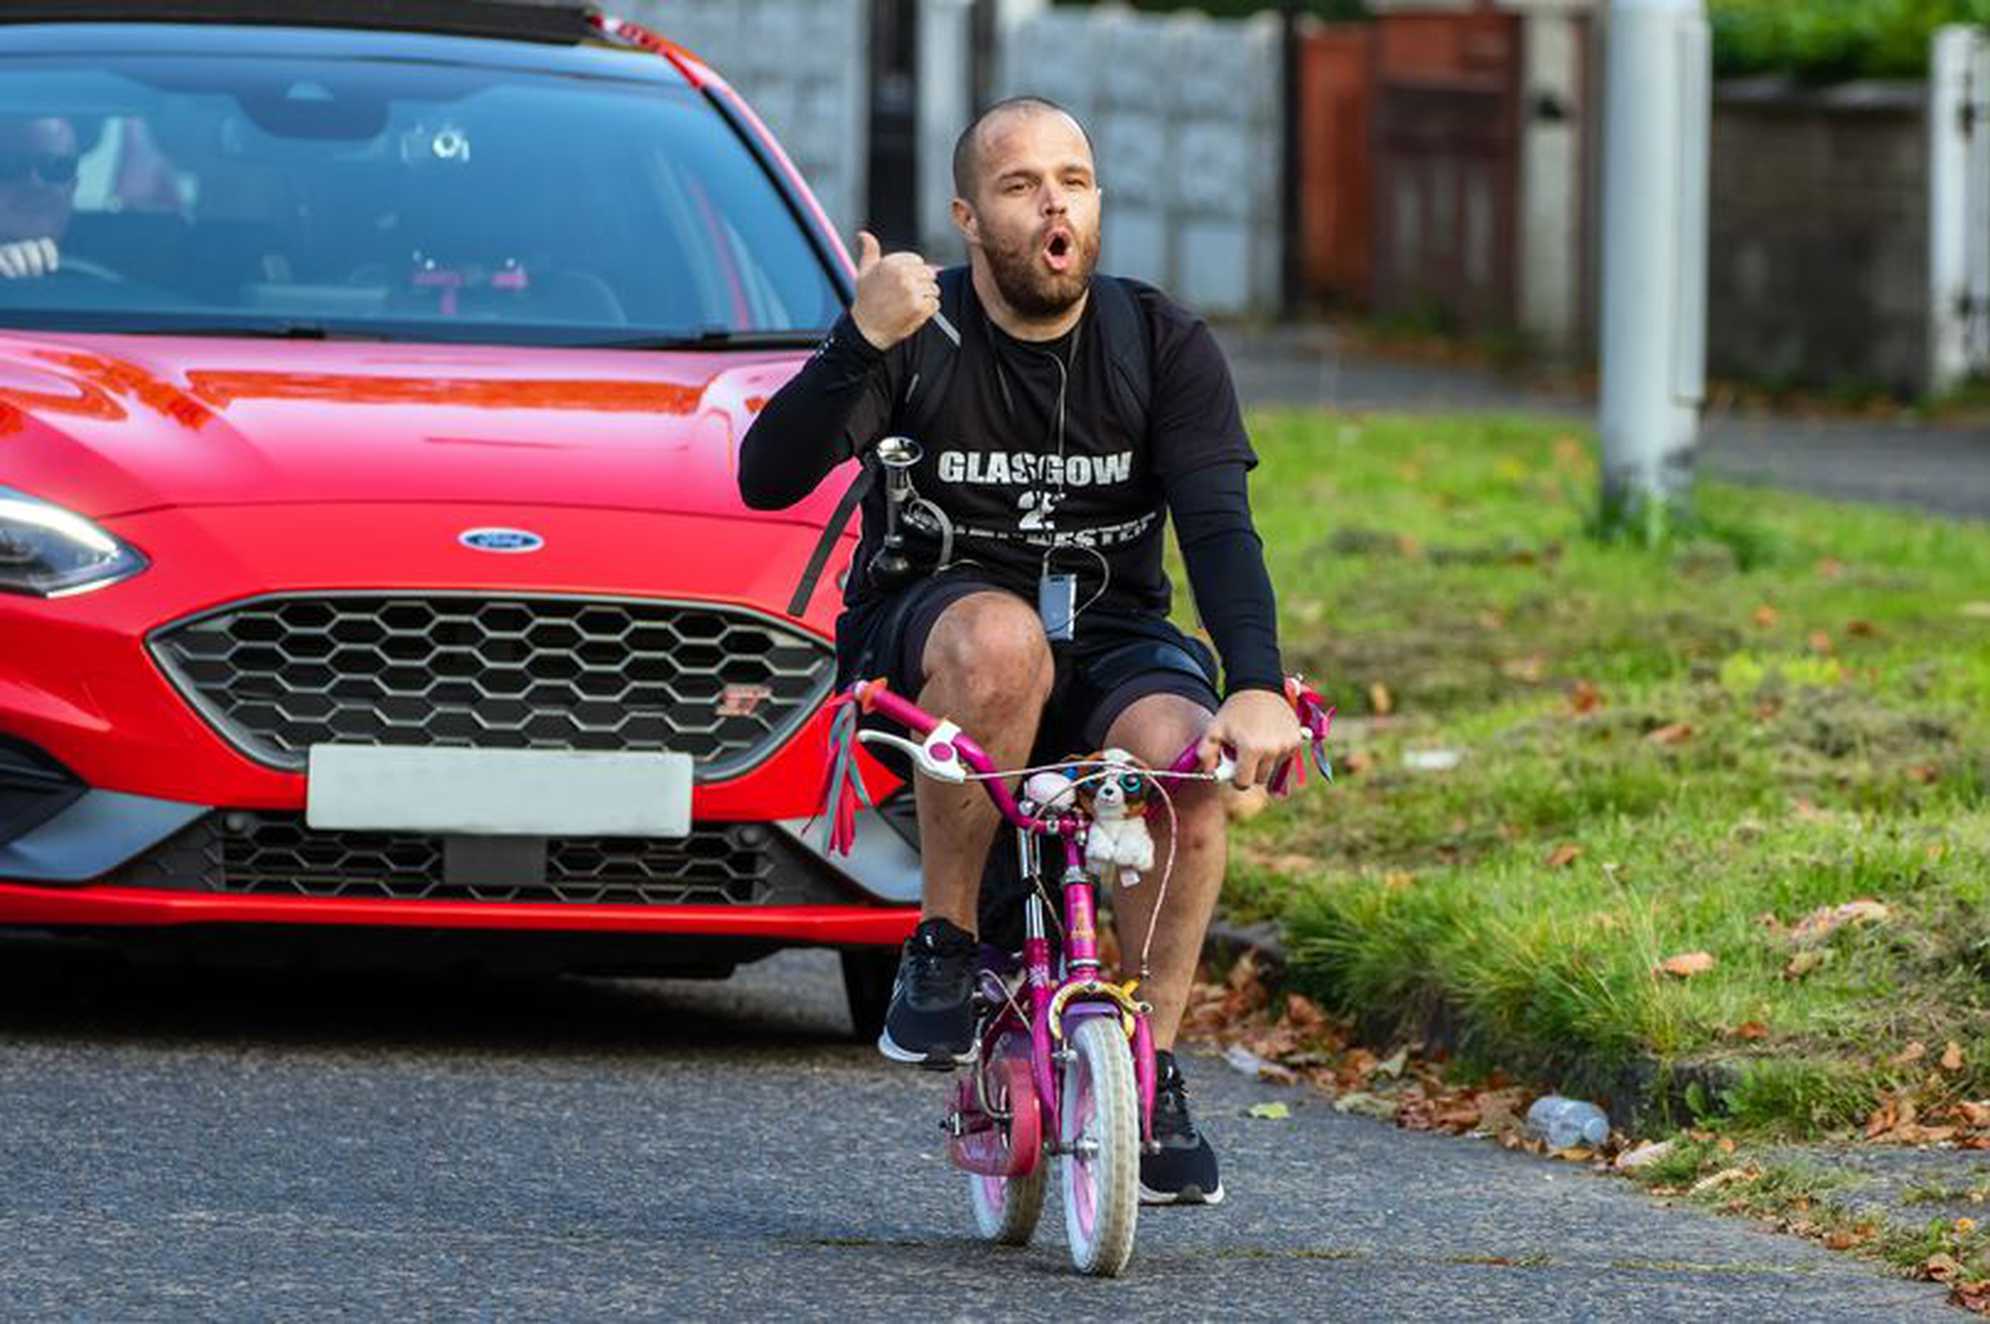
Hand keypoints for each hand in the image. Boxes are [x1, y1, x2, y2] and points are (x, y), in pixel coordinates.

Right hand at [0, 237, 58, 279]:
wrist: (4, 285)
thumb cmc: (28, 283)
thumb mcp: (40, 277)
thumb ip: (47, 271)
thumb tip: (53, 272)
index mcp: (34, 250)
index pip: (45, 243)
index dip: (50, 254)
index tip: (51, 269)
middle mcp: (20, 247)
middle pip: (30, 246)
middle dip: (35, 262)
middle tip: (36, 275)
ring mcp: (6, 251)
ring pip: (14, 251)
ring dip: (20, 265)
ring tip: (22, 276)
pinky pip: (0, 258)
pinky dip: (6, 266)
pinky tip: (12, 276)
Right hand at [848, 229, 937, 350]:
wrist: (866, 329)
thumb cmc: (865, 300)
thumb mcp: (864, 272)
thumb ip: (869, 251)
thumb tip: (863, 234)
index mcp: (892, 263)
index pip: (918, 261)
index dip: (913, 273)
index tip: (902, 285)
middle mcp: (902, 275)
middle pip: (929, 274)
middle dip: (922, 285)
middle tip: (907, 297)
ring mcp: (912, 291)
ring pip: (934, 289)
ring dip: (925, 298)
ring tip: (909, 305)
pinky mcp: (919, 307)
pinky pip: (935, 304)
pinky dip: (928, 310)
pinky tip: (913, 313)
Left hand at [1196, 689, 1304, 789]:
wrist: (1259, 687)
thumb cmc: (1234, 710)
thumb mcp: (1213, 729)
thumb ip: (1205, 754)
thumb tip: (1210, 774)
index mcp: (1251, 749)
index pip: (1244, 783)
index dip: (1235, 777)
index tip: (1233, 766)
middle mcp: (1272, 750)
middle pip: (1260, 779)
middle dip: (1251, 771)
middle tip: (1244, 753)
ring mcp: (1287, 746)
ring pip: (1273, 769)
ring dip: (1264, 762)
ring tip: (1256, 741)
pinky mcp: (1297, 740)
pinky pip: (1284, 758)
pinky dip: (1276, 753)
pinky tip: (1269, 737)